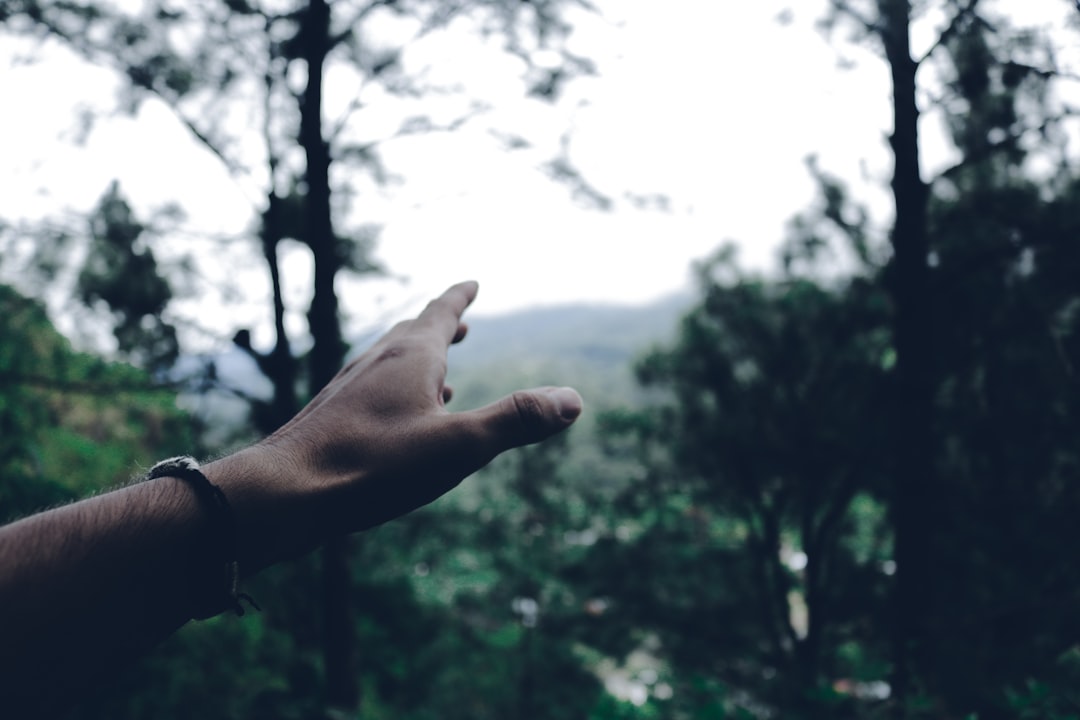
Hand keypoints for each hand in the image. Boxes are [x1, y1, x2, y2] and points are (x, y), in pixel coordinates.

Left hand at [208, 281, 582, 567]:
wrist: (285, 493)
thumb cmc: (372, 467)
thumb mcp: (458, 447)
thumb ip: (515, 421)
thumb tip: (574, 400)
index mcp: (410, 358)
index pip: (441, 312)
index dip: (460, 297)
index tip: (473, 281)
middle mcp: (376, 362)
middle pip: (414, 333)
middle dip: (441, 326)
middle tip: (460, 321)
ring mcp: (349, 389)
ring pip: (389, 362)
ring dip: (418, 360)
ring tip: (440, 374)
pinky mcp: (331, 417)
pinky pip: (371, 391)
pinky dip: (395, 391)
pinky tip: (397, 422)